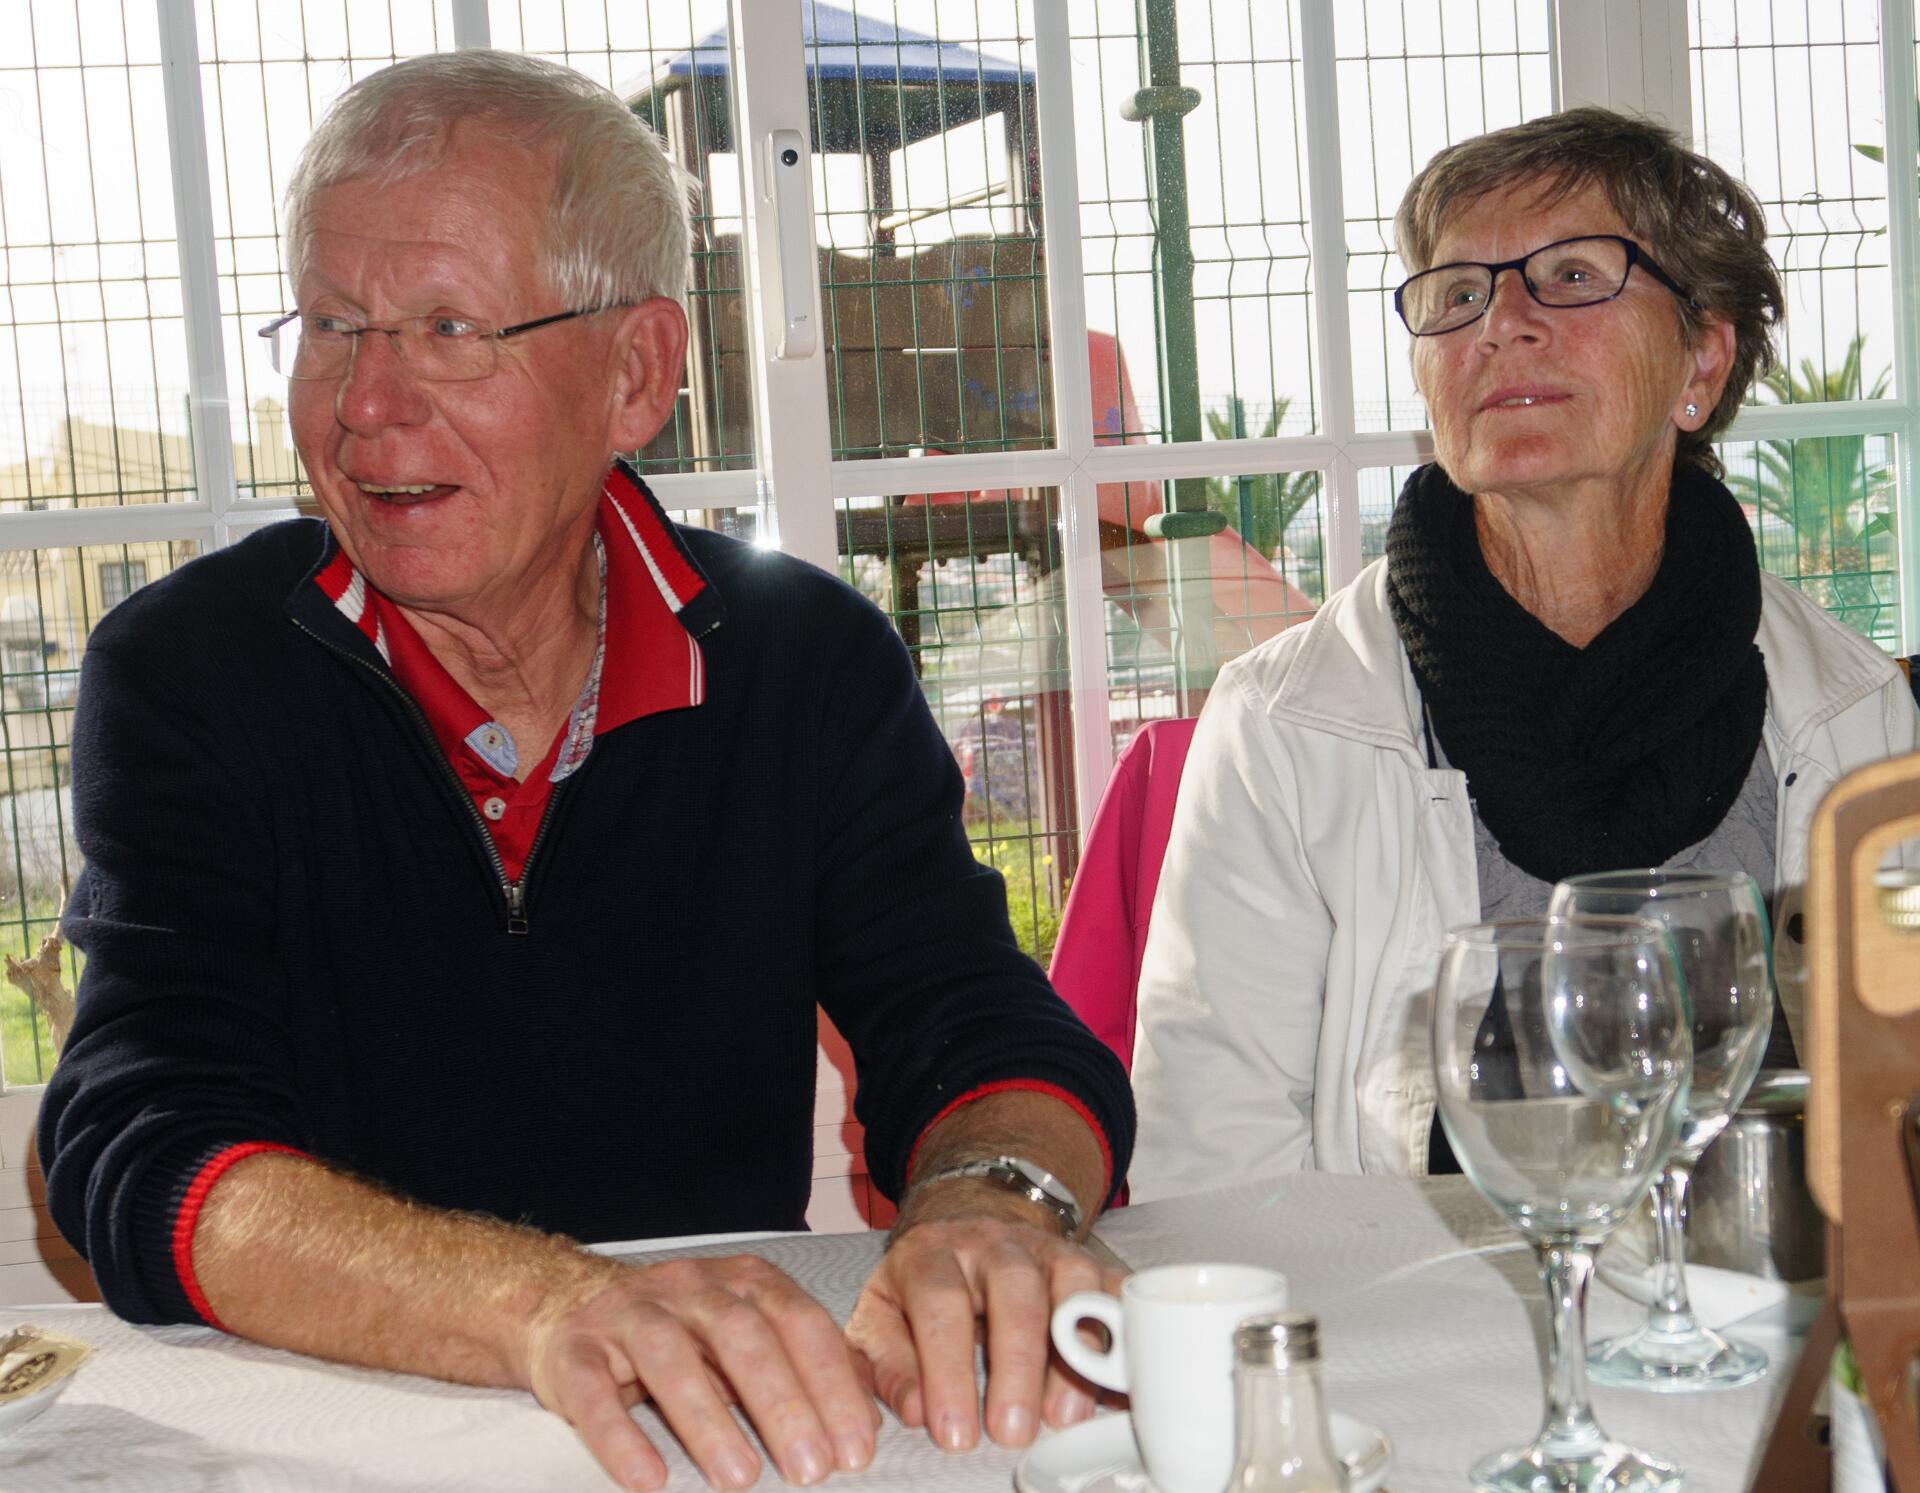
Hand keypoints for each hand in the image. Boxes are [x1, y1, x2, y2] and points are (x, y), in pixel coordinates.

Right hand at [527, 1255, 880, 1490]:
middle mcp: (691, 1286)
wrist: (573, 1307)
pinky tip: (647, 1479)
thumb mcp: (751, 1337)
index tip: (856, 1449)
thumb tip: (874, 1417)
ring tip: (740, 1479)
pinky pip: (594, 1390)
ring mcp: (629, 1312)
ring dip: (708, 1420)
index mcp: (745, 1281)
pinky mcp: (575, 1349)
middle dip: (782, 1404)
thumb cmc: (684, 1336)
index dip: (831, 1385)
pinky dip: (620, 1436)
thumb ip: (808, 1365)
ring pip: (670, 1357)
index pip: (800, 1324)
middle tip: (811, 1470)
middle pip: (742, 1336)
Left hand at [845, 1211, 1126, 1453]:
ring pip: (1072, 1283)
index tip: (953, 1431)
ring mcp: (1047, 1250)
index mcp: (932, 1254)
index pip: (940, 1303)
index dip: (947, 1369)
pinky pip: (1116, 1291)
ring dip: (1076, 1351)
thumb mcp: (882, 1320)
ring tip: (1064, 1417)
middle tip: (1012, 1431)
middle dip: (1018, 1364)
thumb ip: (888, 1368)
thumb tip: (915, 1411)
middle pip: (1015, 1288)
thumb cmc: (922, 1288)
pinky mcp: (1089, 1264)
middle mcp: (994, 1244)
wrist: (967, 1229)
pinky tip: (1120, 1382)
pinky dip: (1126, 1335)